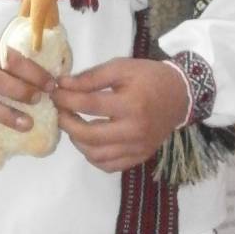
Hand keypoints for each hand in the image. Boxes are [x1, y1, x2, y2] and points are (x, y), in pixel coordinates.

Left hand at [52, 58, 187, 173]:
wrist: (180, 95)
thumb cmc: (149, 77)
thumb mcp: (121, 67)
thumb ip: (91, 77)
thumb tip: (63, 85)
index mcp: (131, 104)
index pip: (88, 105)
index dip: (65, 98)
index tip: (54, 92)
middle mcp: (134, 130)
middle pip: (88, 134)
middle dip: (66, 122)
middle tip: (59, 111)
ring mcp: (138, 147)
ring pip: (96, 155)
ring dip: (77, 141)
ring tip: (73, 125)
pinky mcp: (140, 157)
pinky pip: (109, 165)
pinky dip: (93, 156)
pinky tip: (89, 141)